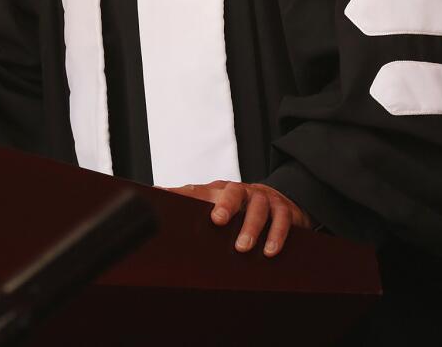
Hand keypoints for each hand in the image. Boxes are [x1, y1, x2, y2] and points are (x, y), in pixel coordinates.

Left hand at [167, 181, 311, 257]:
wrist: (280, 200)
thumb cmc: (240, 206)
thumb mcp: (215, 202)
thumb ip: (189, 199)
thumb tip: (156, 193)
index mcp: (222, 190)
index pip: (202, 190)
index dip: (190, 195)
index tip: (178, 203)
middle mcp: (244, 191)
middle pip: (234, 192)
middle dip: (226, 205)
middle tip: (218, 221)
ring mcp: (264, 199)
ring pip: (259, 208)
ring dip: (252, 228)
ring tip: (244, 247)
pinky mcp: (285, 210)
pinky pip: (283, 221)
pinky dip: (277, 236)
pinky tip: (270, 251)